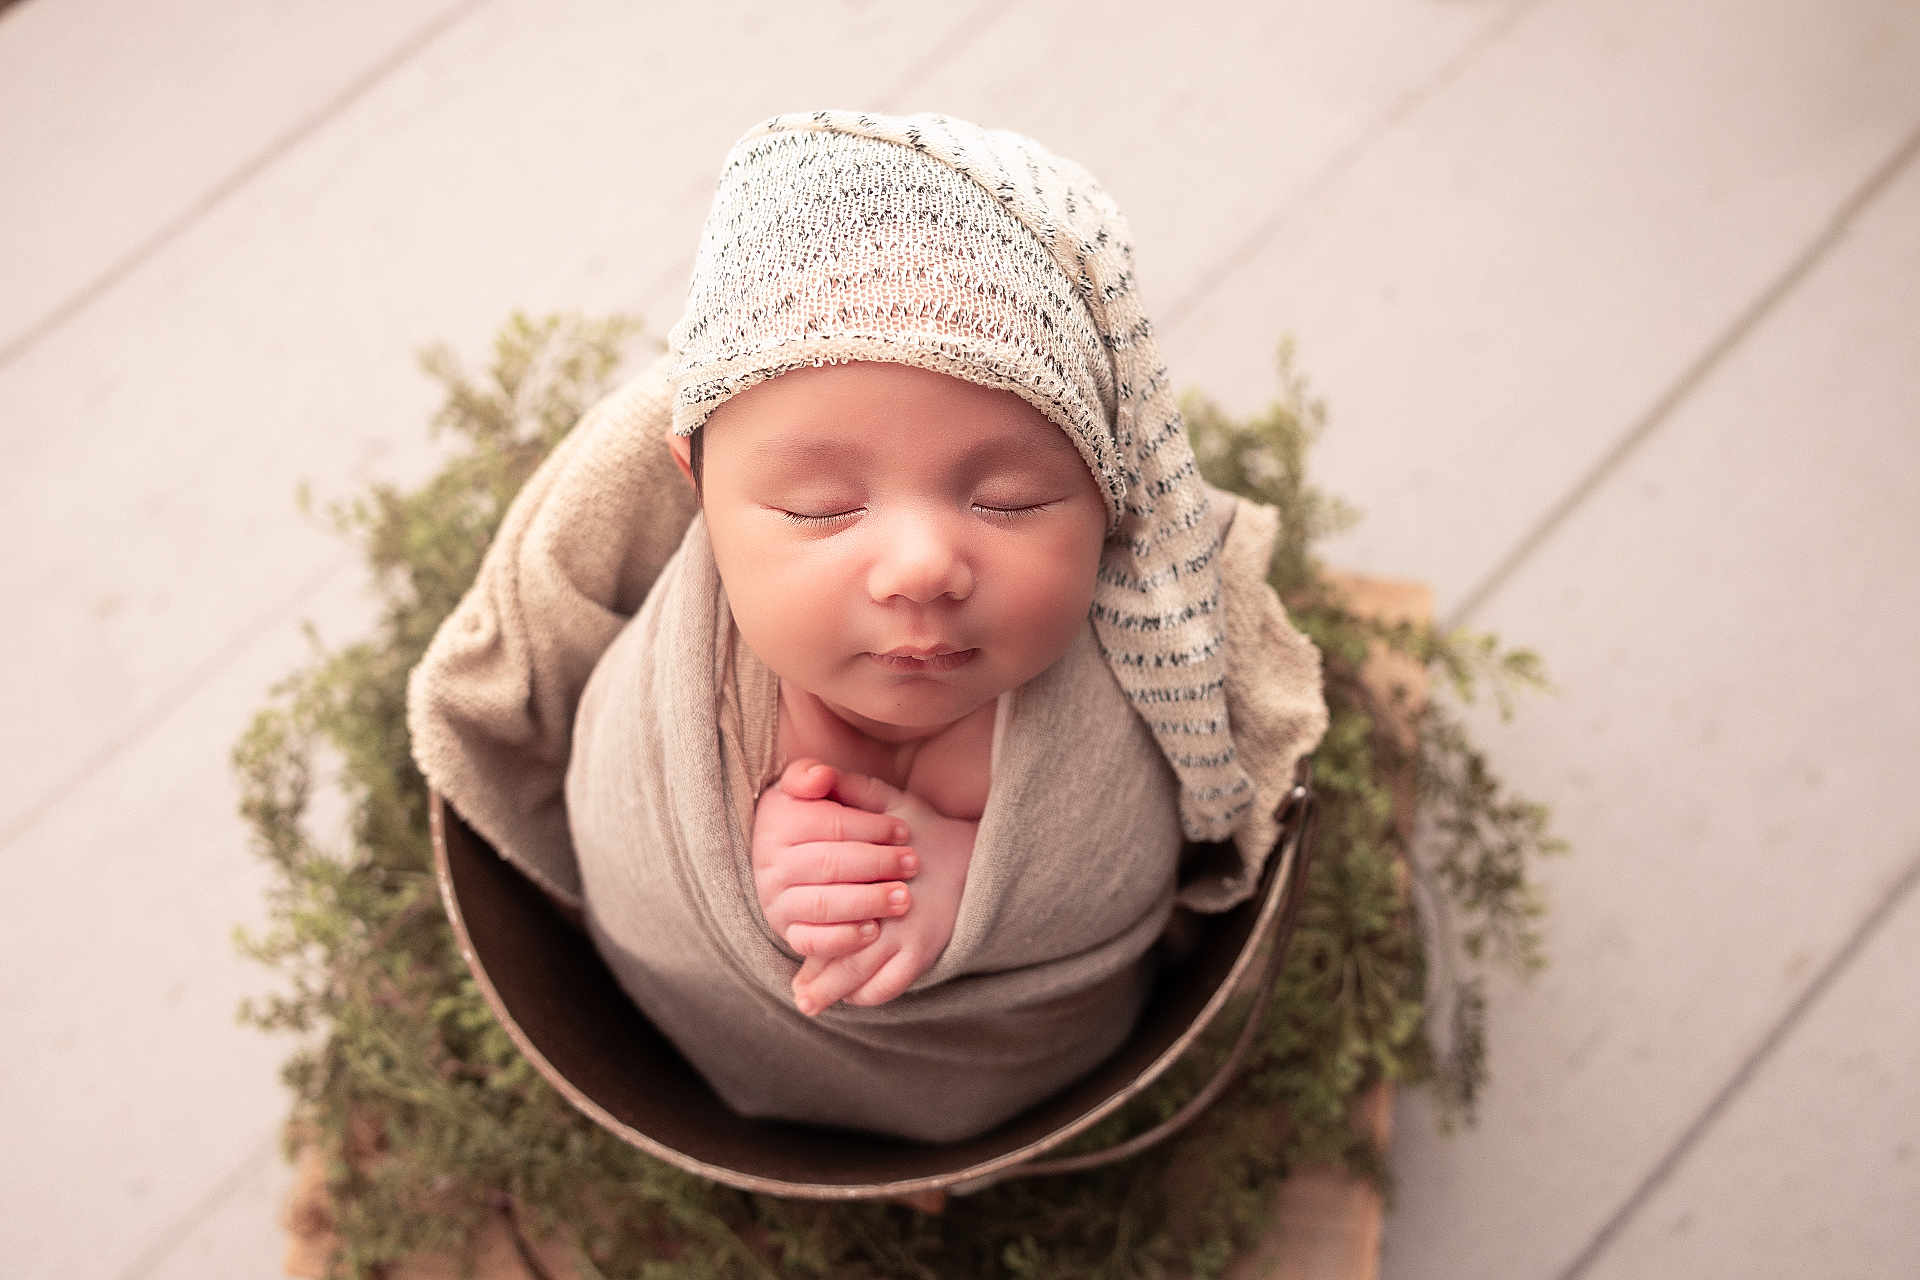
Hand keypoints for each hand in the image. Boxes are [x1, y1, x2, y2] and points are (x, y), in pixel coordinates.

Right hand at [751, 757, 917, 960]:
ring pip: (822, 905)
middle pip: (828, 864)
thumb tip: (823, 776)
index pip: (828, 824)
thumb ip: (814, 774)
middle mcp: (770, 864)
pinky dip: (843, 939)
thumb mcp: (817, 788)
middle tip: (913, 863)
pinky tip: (874, 930)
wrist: (798, 856)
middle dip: (877, 863)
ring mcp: (776, 901)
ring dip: (868, 902)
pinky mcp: (787, 932)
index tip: (904, 831)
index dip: (870, 827)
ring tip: (904, 898)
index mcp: (777, 822)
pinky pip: (811, 942)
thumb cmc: (820, 816)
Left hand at [790, 771, 978, 1015]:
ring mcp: (914, 936)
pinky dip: (871, 993)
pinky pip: (895, 983)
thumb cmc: (924, 828)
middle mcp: (897, 912)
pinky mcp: (927, 952)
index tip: (788, 938)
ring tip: (810, 1004)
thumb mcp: (891, 801)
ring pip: (869, 974)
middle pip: (851, 954)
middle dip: (822, 978)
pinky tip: (852, 995)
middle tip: (797, 998)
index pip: (838, 907)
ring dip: (838, 991)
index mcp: (883, 874)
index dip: (812, 930)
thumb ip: (852, 789)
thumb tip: (816, 776)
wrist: (976, 856)